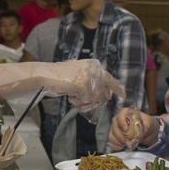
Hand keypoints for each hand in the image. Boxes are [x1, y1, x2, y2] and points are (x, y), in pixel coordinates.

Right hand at [0, 60, 126, 121]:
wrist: (46, 74)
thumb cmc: (58, 76)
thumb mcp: (77, 74)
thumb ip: (90, 81)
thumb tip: (103, 95)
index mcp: (92, 65)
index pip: (108, 77)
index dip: (116, 87)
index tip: (123, 95)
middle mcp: (93, 69)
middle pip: (101, 92)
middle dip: (94, 101)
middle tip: (85, 105)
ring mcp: (89, 77)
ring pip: (94, 98)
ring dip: (84, 103)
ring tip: (74, 100)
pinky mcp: (83, 85)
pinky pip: (87, 100)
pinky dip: (78, 103)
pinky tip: (71, 98)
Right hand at [108, 107, 156, 151]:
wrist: (146, 133)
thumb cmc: (147, 125)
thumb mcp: (149, 123)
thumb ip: (145, 125)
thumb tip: (141, 130)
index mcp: (126, 113)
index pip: (120, 115)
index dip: (121, 122)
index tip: (126, 130)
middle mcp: (118, 120)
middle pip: (115, 127)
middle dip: (121, 136)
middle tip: (129, 142)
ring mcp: (115, 129)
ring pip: (112, 135)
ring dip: (119, 142)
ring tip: (128, 145)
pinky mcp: (114, 137)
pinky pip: (111, 142)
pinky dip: (116, 146)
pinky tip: (123, 147)